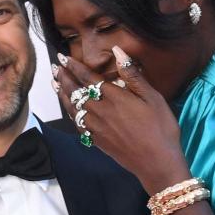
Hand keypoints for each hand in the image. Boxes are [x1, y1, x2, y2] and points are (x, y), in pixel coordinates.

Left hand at [54, 48, 189, 193]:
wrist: (157, 163)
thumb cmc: (161, 128)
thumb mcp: (153, 97)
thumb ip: (133, 75)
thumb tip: (118, 51)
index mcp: (114, 97)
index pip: (87, 78)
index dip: (74, 66)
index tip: (62, 58)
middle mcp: (101, 111)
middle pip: (75, 92)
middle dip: (63, 78)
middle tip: (54, 68)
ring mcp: (97, 128)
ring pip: (73, 108)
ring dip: (62, 94)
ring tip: (55, 84)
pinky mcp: (97, 141)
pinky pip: (78, 124)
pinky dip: (70, 114)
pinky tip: (70, 110)